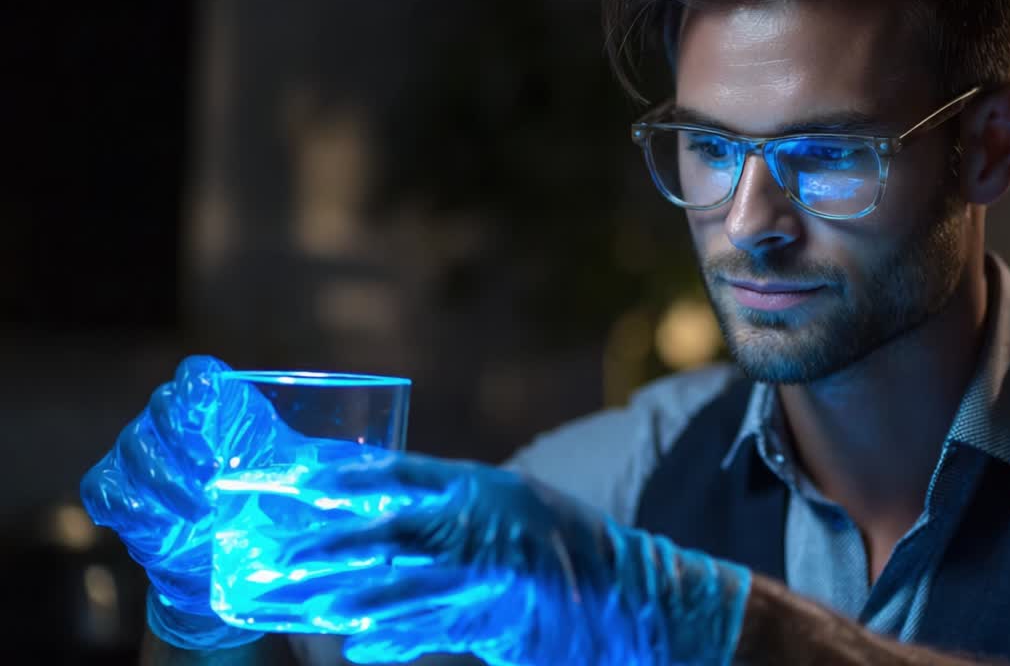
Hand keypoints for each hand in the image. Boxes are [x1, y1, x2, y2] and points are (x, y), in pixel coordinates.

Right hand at [79, 355, 359, 649]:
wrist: (231, 560)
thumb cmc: (273, 507)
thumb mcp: (305, 482)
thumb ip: (333, 465)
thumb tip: (382, 465)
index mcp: (223, 411)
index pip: (199, 375)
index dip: (200, 384)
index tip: (214, 401)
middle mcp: (176, 425)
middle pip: (162, 406)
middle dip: (183, 438)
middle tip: (211, 473)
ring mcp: (142, 457)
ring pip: (133, 447)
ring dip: (162, 478)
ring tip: (198, 509)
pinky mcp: (119, 494)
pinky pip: (104, 487)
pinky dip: (124, 501)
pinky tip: (156, 521)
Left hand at [218, 451, 752, 665]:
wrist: (631, 593)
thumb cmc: (557, 545)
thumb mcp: (504, 506)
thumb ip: (446, 506)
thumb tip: (373, 503)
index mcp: (479, 484)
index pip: (398, 471)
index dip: (340, 474)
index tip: (286, 481)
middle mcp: (483, 520)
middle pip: (388, 530)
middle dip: (325, 543)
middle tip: (272, 556)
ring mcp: (493, 570)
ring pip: (402, 583)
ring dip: (343, 594)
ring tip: (295, 601)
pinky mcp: (503, 616)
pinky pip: (437, 627)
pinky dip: (397, 636)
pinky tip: (360, 644)